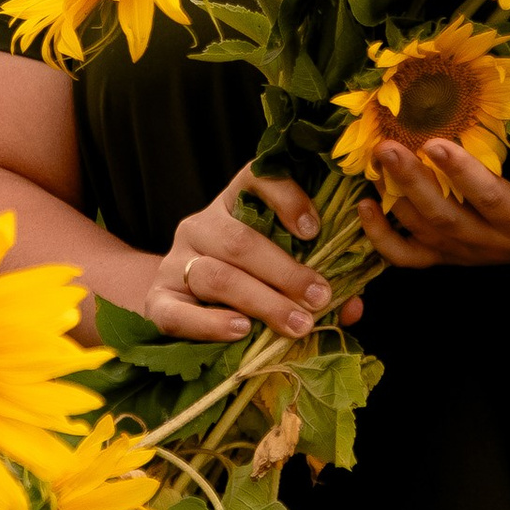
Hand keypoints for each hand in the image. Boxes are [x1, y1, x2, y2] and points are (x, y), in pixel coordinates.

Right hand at [150, 163, 360, 344]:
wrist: (182, 304)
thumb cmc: (245, 282)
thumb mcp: (279, 272)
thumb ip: (314, 283)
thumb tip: (353, 306)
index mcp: (233, 204)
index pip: (255, 178)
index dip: (285, 197)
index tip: (314, 230)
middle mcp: (200, 226)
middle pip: (240, 241)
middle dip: (286, 272)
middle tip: (321, 298)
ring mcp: (174, 263)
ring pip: (216, 276)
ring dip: (261, 302)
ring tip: (296, 324)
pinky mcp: (156, 301)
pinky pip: (178, 314)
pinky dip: (211, 324)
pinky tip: (241, 331)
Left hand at [357, 140, 509, 286]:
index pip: (491, 199)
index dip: (463, 174)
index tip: (436, 142)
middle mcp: (491, 243)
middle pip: (443, 219)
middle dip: (411, 183)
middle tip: (386, 147)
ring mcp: (466, 253)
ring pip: (421, 234)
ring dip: (391, 199)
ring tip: (373, 159)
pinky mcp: (449, 257)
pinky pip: (407, 257)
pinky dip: (380, 237)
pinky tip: (361, 205)